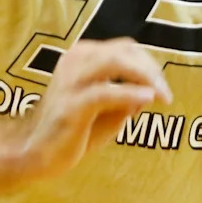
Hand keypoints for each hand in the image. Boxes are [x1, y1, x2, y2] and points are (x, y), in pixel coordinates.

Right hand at [20, 38, 171, 180]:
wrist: (34, 154)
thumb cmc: (72, 131)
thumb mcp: (107, 109)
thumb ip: (128, 95)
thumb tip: (152, 90)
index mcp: (82, 57)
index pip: (125, 48)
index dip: (150, 64)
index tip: (162, 86)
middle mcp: (76, 61)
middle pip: (124, 51)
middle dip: (152, 70)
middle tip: (167, 94)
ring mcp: (71, 81)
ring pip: (116, 62)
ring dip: (146, 77)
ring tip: (163, 96)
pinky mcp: (71, 105)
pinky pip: (105, 92)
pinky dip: (130, 93)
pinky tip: (148, 99)